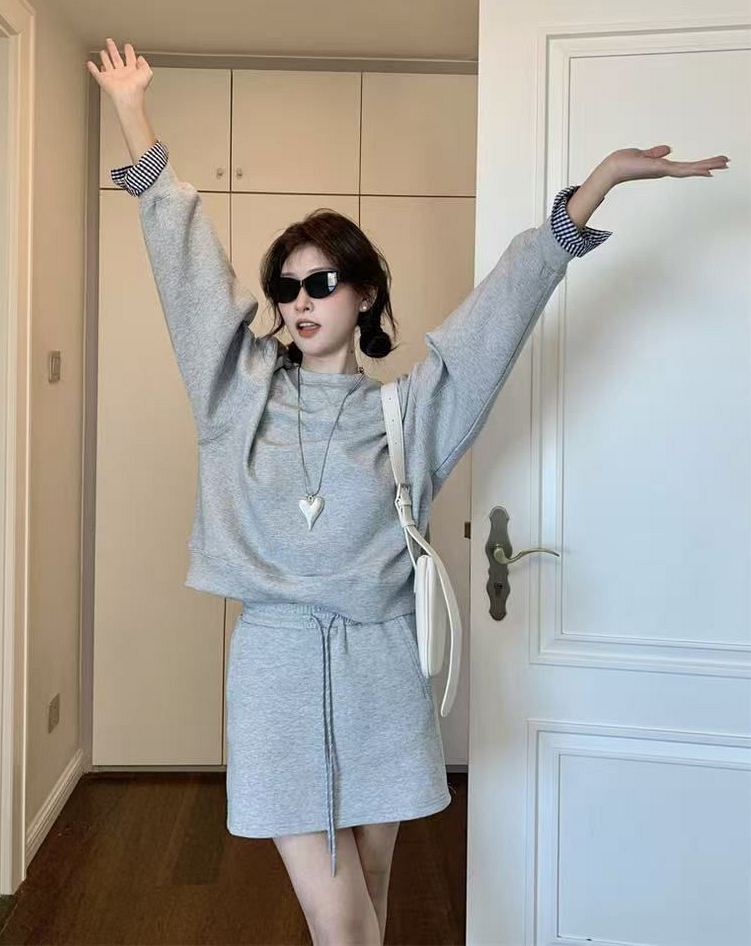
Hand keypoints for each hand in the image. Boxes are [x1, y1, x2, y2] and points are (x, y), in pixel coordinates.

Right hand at [86, 39, 152, 106]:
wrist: (128, 96)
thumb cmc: (138, 88)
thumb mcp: (147, 72)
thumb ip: (144, 64)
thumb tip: (140, 58)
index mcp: (132, 72)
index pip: (130, 59)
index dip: (129, 52)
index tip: (128, 46)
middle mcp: (122, 74)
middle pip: (116, 58)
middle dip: (113, 49)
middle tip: (110, 42)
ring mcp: (112, 77)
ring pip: (107, 64)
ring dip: (105, 58)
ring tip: (103, 51)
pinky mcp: (104, 80)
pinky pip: (96, 73)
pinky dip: (92, 69)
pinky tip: (90, 63)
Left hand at [601, 145, 730, 186]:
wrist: (613, 168)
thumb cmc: (622, 162)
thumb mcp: (642, 154)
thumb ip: (655, 152)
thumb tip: (667, 149)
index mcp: (661, 166)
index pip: (683, 166)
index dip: (697, 166)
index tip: (711, 165)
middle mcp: (665, 170)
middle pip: (691, 168)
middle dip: (708, 165)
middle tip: (726, 163)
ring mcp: (664, 171)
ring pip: (691, 169)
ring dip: (708, 166)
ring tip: (724, 163)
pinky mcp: (662, 169)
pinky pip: (682, 169)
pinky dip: (696, 170)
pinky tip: (707, 171)